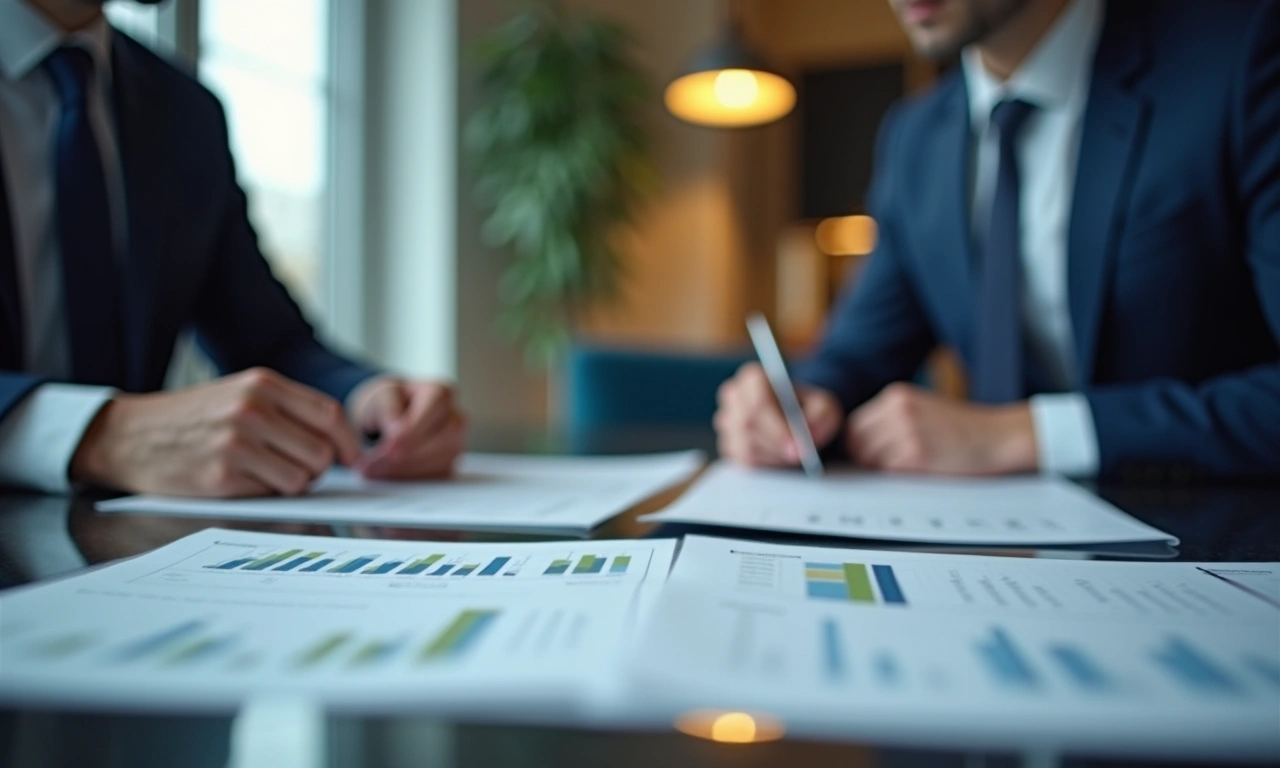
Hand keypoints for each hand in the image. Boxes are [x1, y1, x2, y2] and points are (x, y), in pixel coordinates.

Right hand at [71, 368, 361, 496]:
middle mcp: (253, 409)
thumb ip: (286, 409)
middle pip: (321, 451)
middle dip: (317, 468)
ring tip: (264, 474)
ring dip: (292, 483)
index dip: (348, 442)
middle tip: (295, 469)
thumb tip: (340, 442)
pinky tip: (240, 481)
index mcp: (263, 384)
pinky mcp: (222, 475)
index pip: (330, 415)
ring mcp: (237, 442)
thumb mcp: (240, 393)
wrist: (129, 435)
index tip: (351, 459)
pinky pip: (271, 494)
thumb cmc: (192, 418)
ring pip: (302, 477)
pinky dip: (265, 494)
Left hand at [348, 376, 466, 479]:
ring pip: (439, 461)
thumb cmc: (389, 403)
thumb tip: (396, 432)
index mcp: (440, 393)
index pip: (432, 411)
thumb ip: (388, 410)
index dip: (412, 431)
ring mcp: (455, 443)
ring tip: (373, 469)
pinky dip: (409, 478)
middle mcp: (454, 418)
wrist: (389, 417)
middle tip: (372, 464)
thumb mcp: (381, 397)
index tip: (389, 446)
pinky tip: (387, 474)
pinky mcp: (449, 464)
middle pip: (441, 440)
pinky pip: (435, 475)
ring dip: (405, 470)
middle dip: (406, 456)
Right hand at [714, 362, 842, 466]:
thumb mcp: (823, 406)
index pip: (759, 403)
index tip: (797, 446)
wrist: (795, 421)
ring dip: (773, 455)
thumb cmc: (807, 409)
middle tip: (800, 455)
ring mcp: (726, 421)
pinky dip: (765, 464)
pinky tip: (780, 457)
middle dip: (776, 444)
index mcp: (753, 378)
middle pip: (748, 425)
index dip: (777, 428)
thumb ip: (821, 415)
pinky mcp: (727, 444)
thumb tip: (810, 433)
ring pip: (745, 446)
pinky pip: (742, 461)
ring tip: (792, 453)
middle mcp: (733, 396)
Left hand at [846, 383, 1036, 474]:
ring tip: (909, 465)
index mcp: (896, 396)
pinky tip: (921, 468)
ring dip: (882, 467)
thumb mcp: (923, 409)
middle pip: (856, 441)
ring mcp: (906, 430)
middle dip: (866, 457)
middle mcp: (897, 409)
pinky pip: (889, 470)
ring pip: (870, 458)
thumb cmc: (963, 428)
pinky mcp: (916, 453)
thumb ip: (892, 419)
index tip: (869, 454)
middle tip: (886, 466)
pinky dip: (900, 474)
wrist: (999, 436)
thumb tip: (860, 442)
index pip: (855, 424)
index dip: (859, 443)